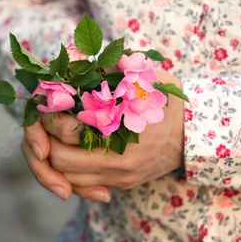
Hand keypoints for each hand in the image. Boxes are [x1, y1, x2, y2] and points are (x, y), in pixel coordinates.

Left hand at [21, 70, 183, 201]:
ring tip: (55, 137)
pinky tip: (73, 151)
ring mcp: (119, 177)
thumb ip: (114, 68)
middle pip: (59, 162)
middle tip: (46, 124)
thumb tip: (79, 56)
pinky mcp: (122, 183)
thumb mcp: (145, 79)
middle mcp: (118, 162)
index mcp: (120, 133)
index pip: (66, 134)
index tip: (49, 105)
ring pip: (68, 179)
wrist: (195, 135)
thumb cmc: (167, 102)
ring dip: (54, 159)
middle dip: (45, 143)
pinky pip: (84, 186)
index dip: (49, 119)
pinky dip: (71, 171)